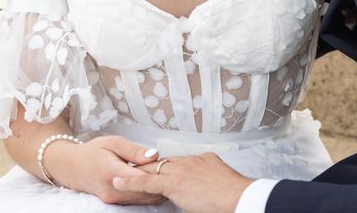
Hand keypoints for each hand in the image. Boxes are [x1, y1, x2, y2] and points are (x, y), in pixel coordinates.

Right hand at [45, 135, 164, 204]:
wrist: (72, 166)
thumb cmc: (93, 151)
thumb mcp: (114, 142)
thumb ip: (135, 150)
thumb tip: (154, 155)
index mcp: (111, 171)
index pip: (140, 178)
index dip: (157, 174)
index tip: (171, 168)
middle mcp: (111, 189)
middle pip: (143, 191)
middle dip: (160, 183)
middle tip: (175, 173)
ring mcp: (112, 198)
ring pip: (141, 198)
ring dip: (156, 190)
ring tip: (169, 178)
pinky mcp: (113, 202)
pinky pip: (135, 200)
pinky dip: (147, 193)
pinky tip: (157, 185)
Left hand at [113, 153, 253, 212]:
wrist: (238, 197)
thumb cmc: (235, 196)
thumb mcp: (223, 185)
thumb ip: (211, 184)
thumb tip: (208, 193)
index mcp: (205, 160)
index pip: (181, 163)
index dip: (169, 169)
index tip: (162, 171)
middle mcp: (192, 161)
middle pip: (165, 163)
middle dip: (151, 167)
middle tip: (135, 168)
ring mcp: (182, 170)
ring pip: (153, 169)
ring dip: (137, 172)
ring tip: (121, 174)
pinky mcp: (174, 183)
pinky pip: (146, 181)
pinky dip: (131, 181)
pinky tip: (118, 182)